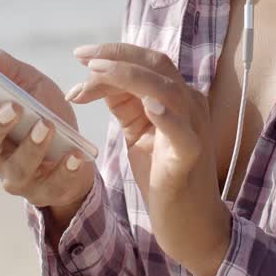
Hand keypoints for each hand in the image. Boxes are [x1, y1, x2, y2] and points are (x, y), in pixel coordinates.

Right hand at [0, 48, 94, 222]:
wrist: (76, 152)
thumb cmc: (45, 113)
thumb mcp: (31, 84)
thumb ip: (8, 69)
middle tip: (14, 107)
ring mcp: (16, 176)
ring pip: (15, 168)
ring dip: (31, 146)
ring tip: (48, 126)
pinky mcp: (45, 191)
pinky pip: (52, 185)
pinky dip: (64, 170)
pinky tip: (74, 155)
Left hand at [68, 43, 230, 275]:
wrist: (190, 223)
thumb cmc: (161, 175)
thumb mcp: (137, 131)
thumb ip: (122, 102)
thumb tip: (91, 79)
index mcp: (177, 97)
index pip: (148, 61)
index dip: (115, 51)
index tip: (81, 53)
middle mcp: (190, 105)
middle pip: (156, 65)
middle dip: (117, 56)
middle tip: (83, 57)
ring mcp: (194, 129)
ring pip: (166, 90)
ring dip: (130, 76)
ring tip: (97, 72)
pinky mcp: (191, 156)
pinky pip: (181, 133)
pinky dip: (166, 116)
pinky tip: (149, 105)